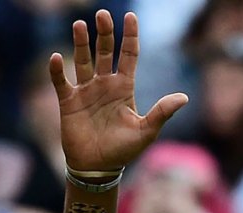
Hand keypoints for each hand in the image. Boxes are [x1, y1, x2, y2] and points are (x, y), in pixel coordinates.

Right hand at [49, 10, 187, 171]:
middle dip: (104, 33)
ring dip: (81, 43)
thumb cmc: (124, 150)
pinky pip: (61, 82)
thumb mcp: (147, 131)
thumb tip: (184, 97)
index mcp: (125, 88)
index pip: (129, 56)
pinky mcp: (68, 102)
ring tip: (80, 25)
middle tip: (103, 14)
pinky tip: (58, 57)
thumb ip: (162, 112)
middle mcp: (105, 84)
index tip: (131, 17)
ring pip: (82, 60)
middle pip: (104, 52)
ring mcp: (86, 91)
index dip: (130, 36)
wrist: (98, 167)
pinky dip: (58, 71)